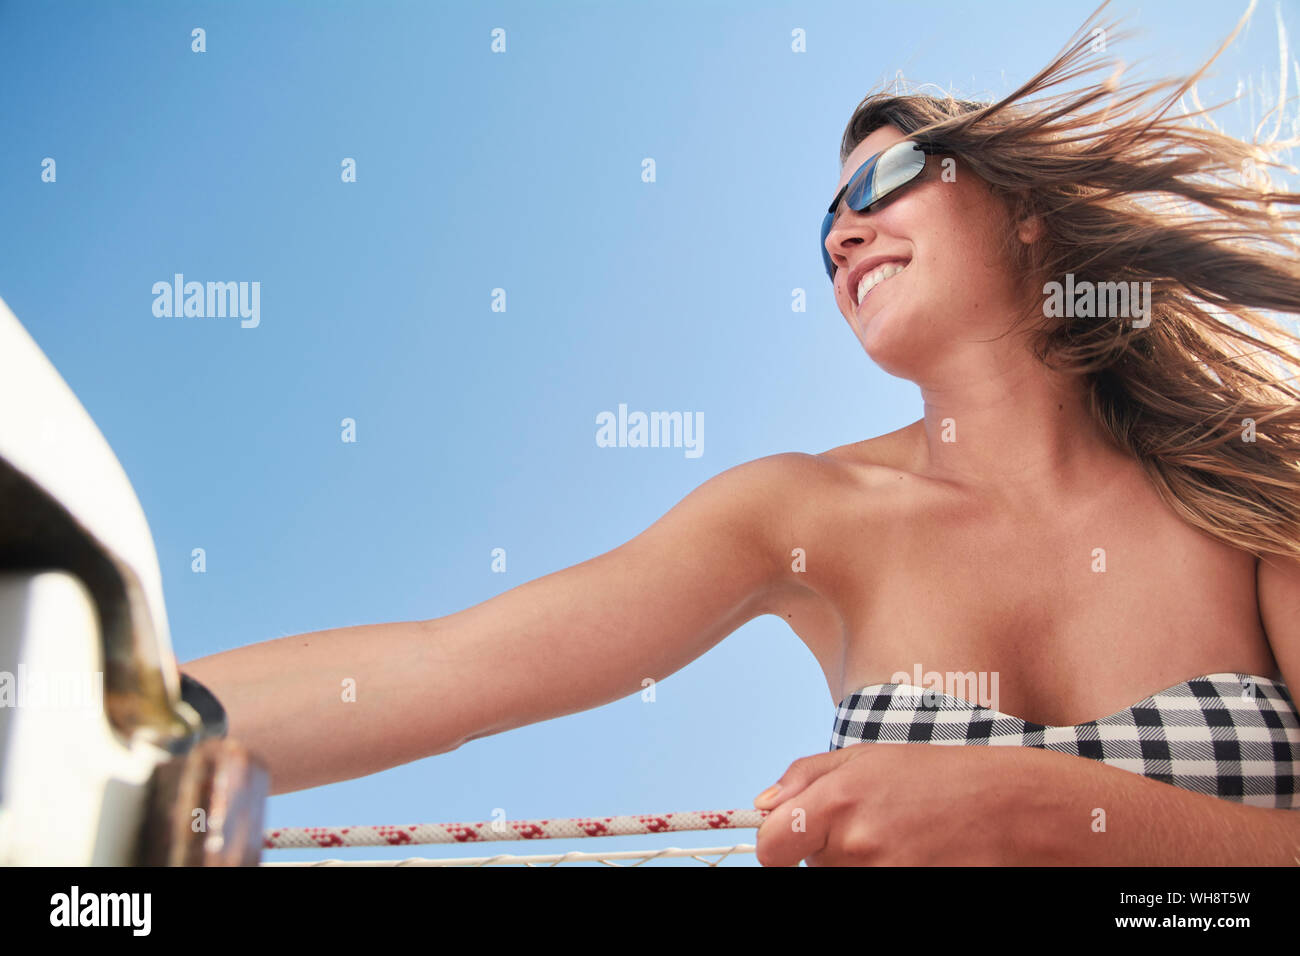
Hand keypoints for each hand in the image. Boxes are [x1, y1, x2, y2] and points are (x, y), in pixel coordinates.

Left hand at [752, 742, 1066, 865]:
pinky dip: (888, 875)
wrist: (1009, 809)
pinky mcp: (908, 895)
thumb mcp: (866, 758)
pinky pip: (875, 890)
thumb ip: (803, 778)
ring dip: (858, 866)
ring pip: (841, 880)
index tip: (793, 840)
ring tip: (898, 840)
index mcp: (837, 802)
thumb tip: (760, 806)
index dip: (778, 844)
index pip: (771, 847)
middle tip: (871, 826)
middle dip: (828, 851)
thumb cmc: (936, 777)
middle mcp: (856, 845)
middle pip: (810, 867)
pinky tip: (915, 857)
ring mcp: (884, 877)